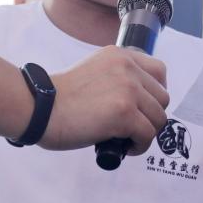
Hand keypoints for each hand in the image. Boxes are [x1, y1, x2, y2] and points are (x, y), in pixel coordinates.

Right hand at [39, 47, 168, 153]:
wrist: (39, 108)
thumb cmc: (59, 98)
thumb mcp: (94, 72)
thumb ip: (118, 77)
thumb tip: (140, 101)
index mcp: (120, 56)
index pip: (159, 71)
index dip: (154, 94)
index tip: (142, 108)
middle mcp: (128, 68)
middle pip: (163, 98)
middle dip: (150, 116)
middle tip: (131, 128)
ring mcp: (128, 90)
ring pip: (159, 118)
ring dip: (145, 133)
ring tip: (126, 139)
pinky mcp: (125, 114)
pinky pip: (148, 135)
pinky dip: (139, 146)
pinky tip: (122, 147)